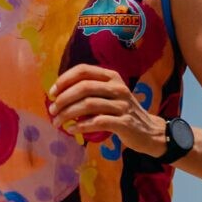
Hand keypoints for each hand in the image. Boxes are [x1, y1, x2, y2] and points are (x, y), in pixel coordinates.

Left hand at [48, 64, 167, 156]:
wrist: (150, 131)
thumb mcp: (110, 96)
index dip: (65, 79)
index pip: (84, 70)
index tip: (52, 92)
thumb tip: (59, 96)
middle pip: (84, 87)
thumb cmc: (123, 113)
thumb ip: (90, 92)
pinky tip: (72, 130)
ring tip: (57, 122)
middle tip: (52, 111)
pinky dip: (81, 126)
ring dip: (68, 114)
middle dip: (63, 99)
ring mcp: (122, 105)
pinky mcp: (124, 123)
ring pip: (88, 105)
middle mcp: (118, 87)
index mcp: (112, 77)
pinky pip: (97, 122)